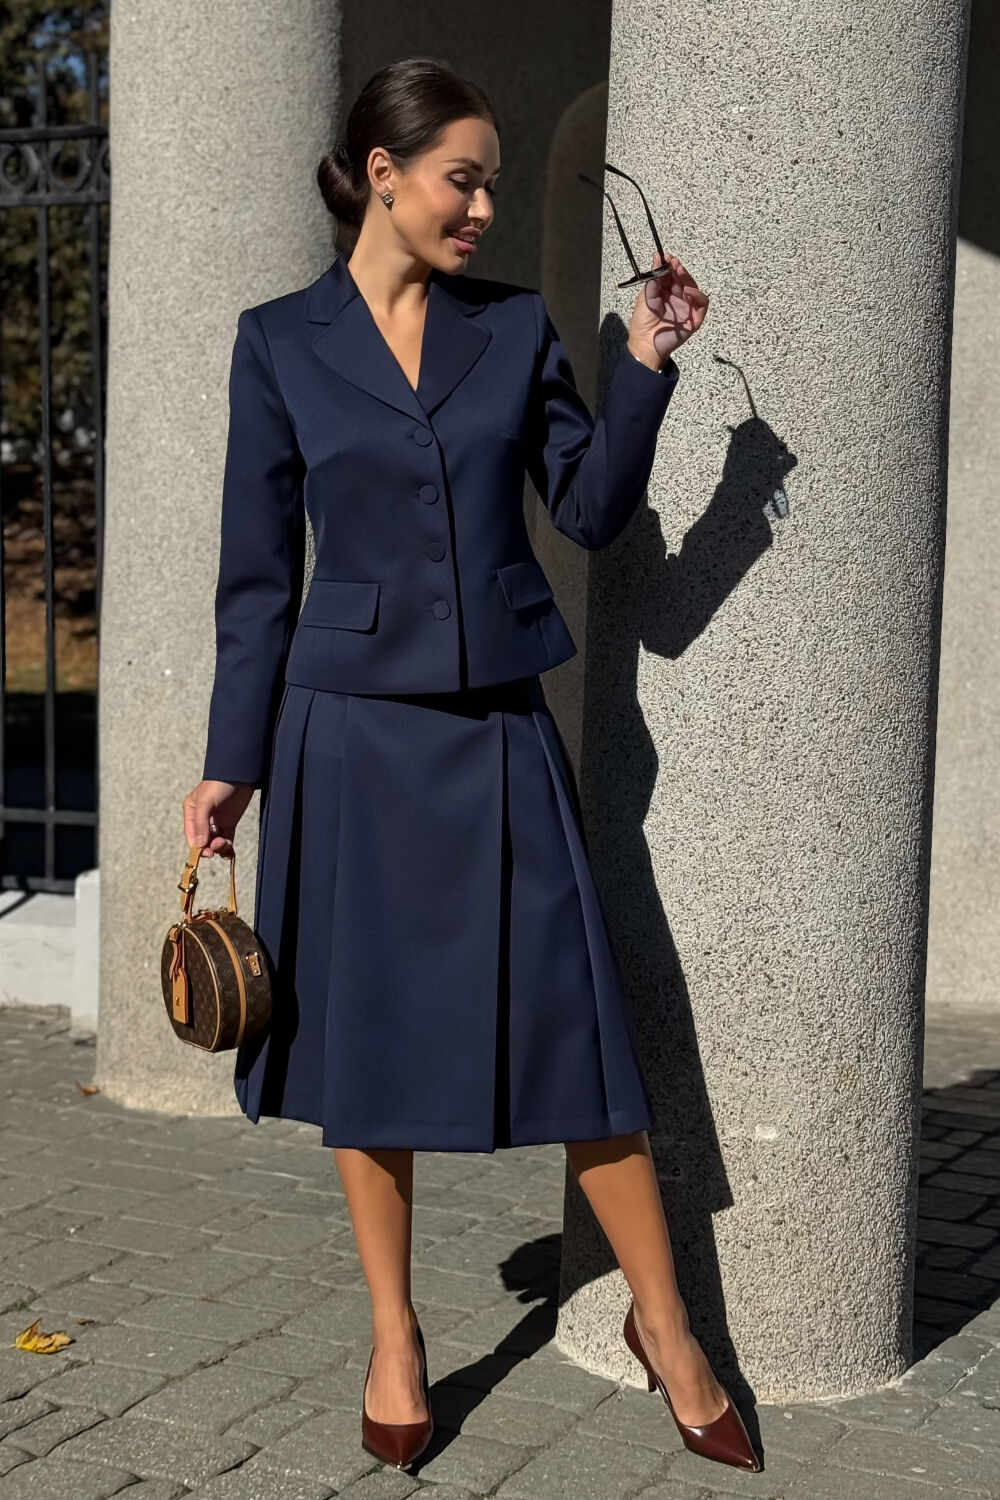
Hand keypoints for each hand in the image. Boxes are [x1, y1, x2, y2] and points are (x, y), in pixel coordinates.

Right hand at [182, 780, 254, 858]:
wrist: (240, 774)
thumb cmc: (219, 784)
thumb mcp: (205, 802)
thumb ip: (200, 823)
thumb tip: (199, 844)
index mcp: (191, 812)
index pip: (191, 835)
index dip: (197, 847)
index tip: (205, 853)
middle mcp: (202, 818)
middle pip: (203, 841)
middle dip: (209, 847)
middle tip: (217, 847)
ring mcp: (216, 821)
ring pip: (215, 842)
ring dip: (219, 847)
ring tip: (224, 843)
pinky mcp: (230, 822)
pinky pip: (226, 840)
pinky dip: (228, 848)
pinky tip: (229, 851)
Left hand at [626, 250, 709, 369]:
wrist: (646, 344)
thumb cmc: (643, 322)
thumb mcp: (646, 296)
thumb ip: (654, 278)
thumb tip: (657, 257)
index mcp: (665, 293)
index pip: (672, 275)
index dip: (670, 266)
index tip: (667, 257)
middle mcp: (677, 298)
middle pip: (683, 280)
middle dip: (679, 269)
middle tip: (674, 262)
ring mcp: (687, 307)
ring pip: (694, 288)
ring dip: (688, 278)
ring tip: (680, 272)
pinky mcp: (695, 317)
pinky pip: (702, 303)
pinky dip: (698, 295)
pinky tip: (688, 290)